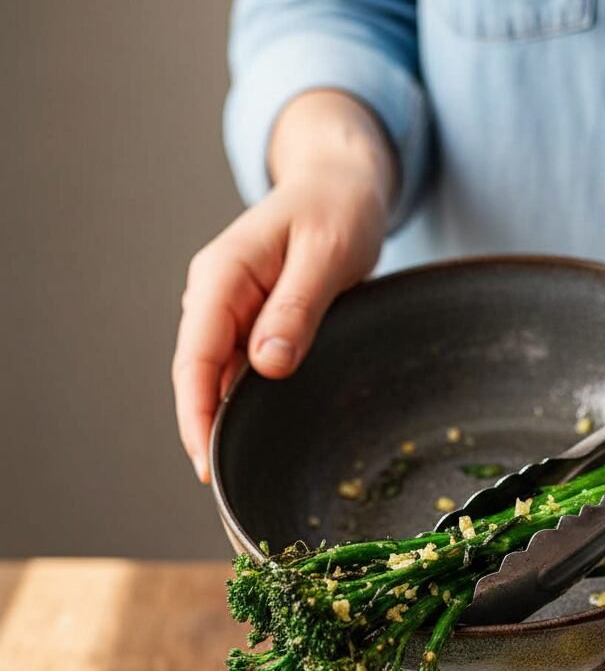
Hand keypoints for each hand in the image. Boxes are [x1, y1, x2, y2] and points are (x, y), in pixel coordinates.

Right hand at [173, 91, 395, 480]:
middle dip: (204, 430)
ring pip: (216, 378)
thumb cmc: (338, 209)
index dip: (195, 415)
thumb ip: (296, 310)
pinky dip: (244, 404)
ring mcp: (230, 310)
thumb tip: (264, 367)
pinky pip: (239, 371)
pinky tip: (257, 436)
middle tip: (226, 487)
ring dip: (224, 421)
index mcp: (222, 275)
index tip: (205, 465)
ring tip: (241, 472)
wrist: (344, 183)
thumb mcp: (325, 255)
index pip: (194, 357)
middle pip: (197, 375)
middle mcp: (216, 295)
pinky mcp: (250, 321)